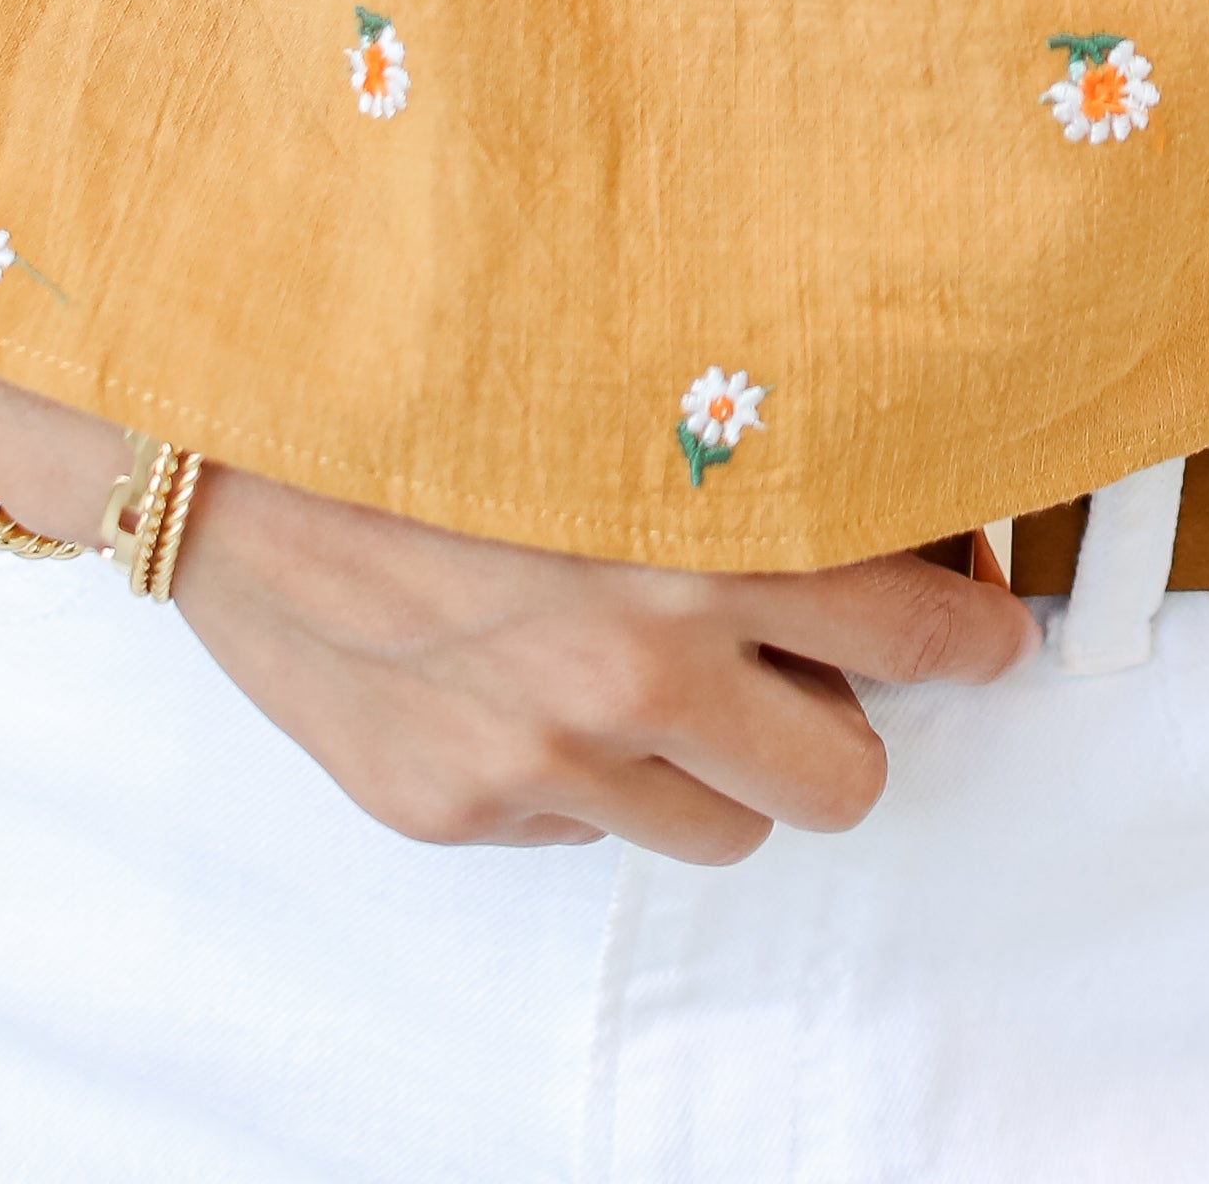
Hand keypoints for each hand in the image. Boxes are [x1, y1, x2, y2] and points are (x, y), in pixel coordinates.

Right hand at [0, 371, 1035, 859]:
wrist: (227, 438)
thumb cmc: (426, 380)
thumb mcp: (627, 374)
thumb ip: (751, 449)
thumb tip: (879, 507)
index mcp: (705, 538)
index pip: (922, 630)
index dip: (969, 631)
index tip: (982, 626)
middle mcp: (637, 665)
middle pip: (845, 777)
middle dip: (847, 721)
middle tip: (823, 667)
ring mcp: (544, 755)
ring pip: (724, 829)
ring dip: (722, 766)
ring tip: (673, 677)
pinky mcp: (457, 807)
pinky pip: (584, 834)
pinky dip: (587, 779)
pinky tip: (539, 681)